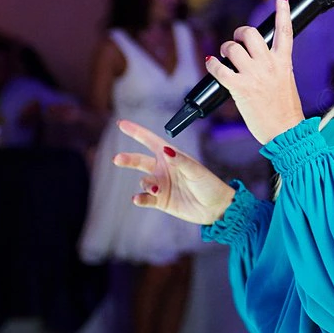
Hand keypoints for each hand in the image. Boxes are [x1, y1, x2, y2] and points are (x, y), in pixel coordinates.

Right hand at [114, 119, 234, 224]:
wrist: (215, 208)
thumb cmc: (209, 184)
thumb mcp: (196, 170)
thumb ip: (180, 161)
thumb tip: (166, 150)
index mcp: (171, 156)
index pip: (150, 141)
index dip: (136, 132)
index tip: (121, 124)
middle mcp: (163, 169)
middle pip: (140, 160)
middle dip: (128, 159)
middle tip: (117, 159)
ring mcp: (161, 185)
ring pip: (144, 181)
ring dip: (146, 184)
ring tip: (155, 188)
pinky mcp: (160, 201)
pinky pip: (145, 198)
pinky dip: (140, 198)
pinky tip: (138, 199)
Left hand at [206, 0, 304, 143]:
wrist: (286, 132)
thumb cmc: (285, 110)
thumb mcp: (286, 82)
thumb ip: (276, 67)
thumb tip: (260, 59)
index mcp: (284, 63)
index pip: (285, 31)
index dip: (282, 11)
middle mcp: (269, 65)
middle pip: (251, 34)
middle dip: (239, 34)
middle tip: (236, 41)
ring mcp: (254, 76)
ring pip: (233, 48)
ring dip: (225, 50)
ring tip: (224, 57)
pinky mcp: (240, 88)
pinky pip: (220, 69)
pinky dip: (213, 64)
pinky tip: (212, 64)